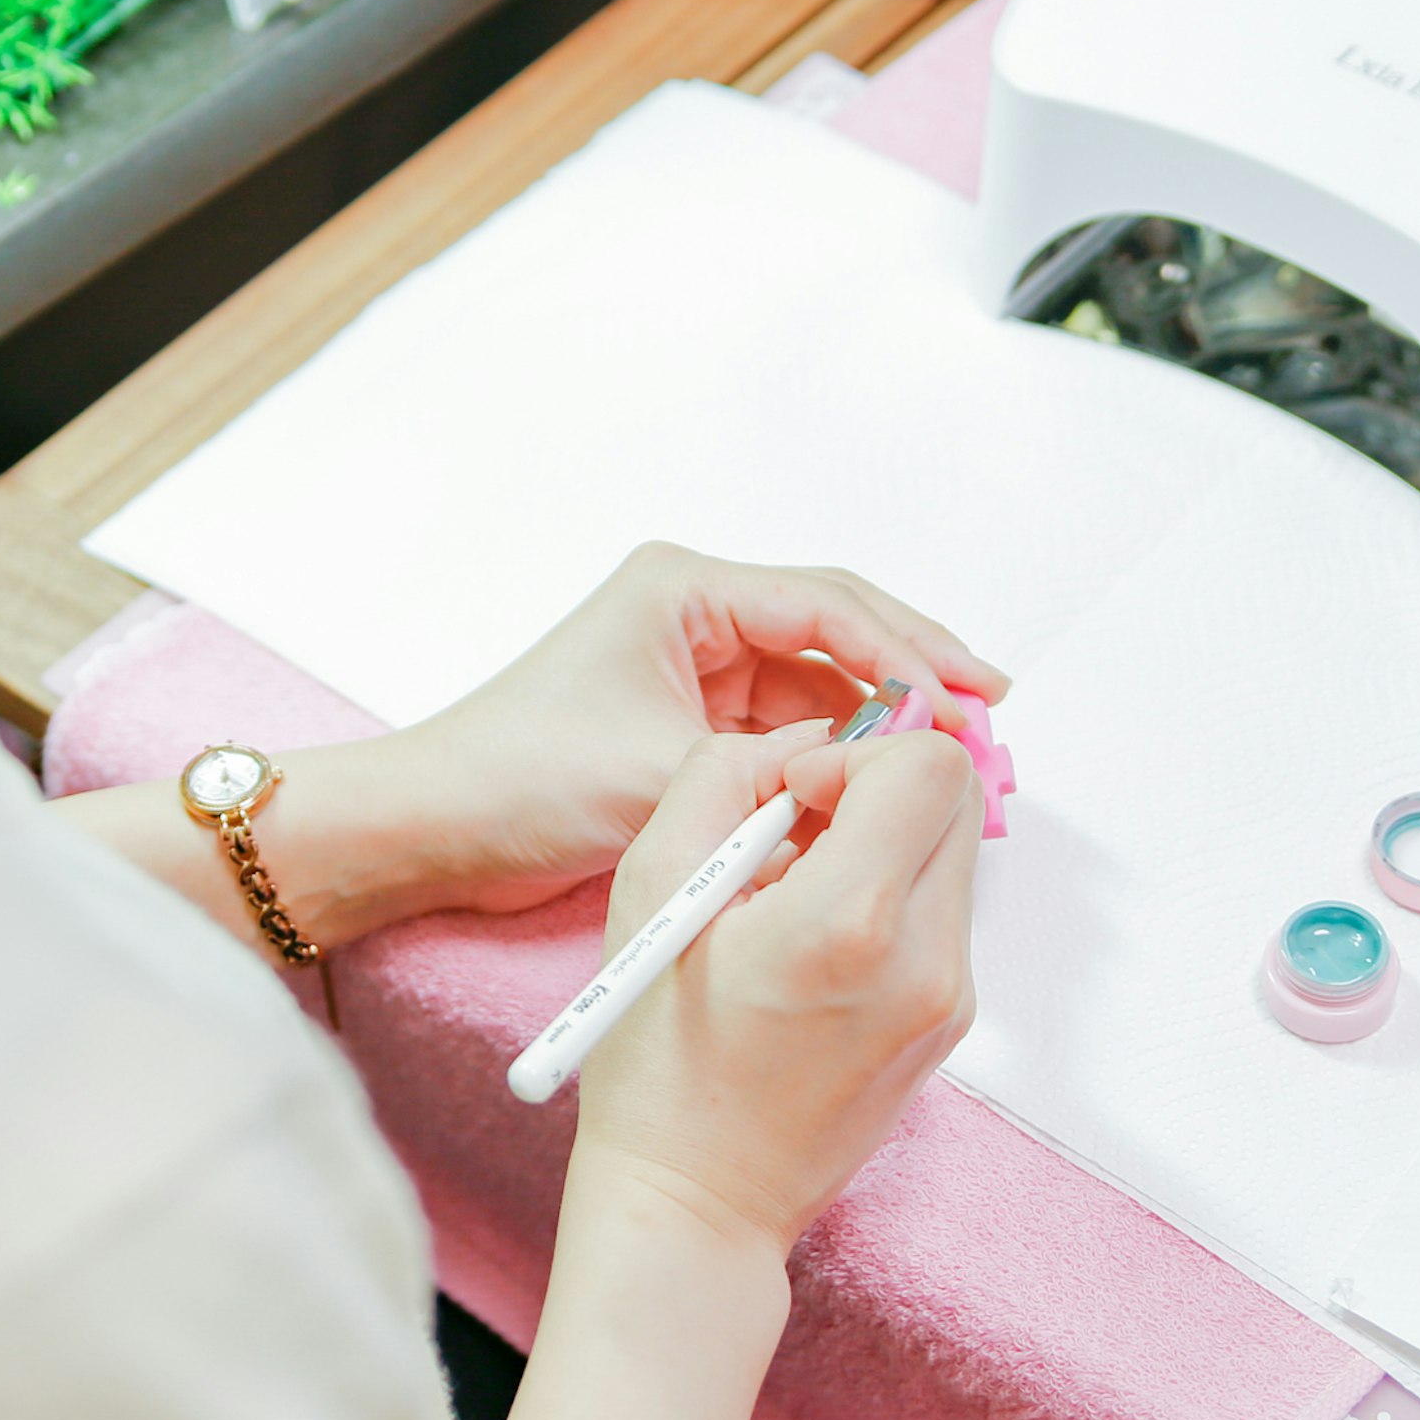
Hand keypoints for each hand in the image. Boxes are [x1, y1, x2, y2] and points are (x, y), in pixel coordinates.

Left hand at [401, 543, 1004, 916]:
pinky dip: (835, 756)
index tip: (972, 696)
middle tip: (986, 722)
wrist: (433, 831)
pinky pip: (787, 729)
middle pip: (838, 632)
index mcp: (684, 589)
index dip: (912, 651)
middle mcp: (695, 614)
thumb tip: (886, 766)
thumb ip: (784, 765)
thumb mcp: (666, 771)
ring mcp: (694, 669)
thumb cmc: (520, 777)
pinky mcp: (689, 723)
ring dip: (879, 723)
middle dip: (913, 675)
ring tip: (948, 765)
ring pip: (819, 685)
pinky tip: (881, 788)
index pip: (830, 605)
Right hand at [571, 721, 985, 1255]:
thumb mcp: (652, 887)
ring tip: (792, 892)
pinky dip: (886, 894)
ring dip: (880, 840)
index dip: (858, 751)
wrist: (697, 1201)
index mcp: (850, 924)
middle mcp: (924, 961)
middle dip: (874, 786)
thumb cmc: (657, 1063)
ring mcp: (949, 998)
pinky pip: (940, 910)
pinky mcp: (950, 1021)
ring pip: (950, 850)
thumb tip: (803, 737)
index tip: (796, 792)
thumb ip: (724, 776)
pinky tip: (813, 941)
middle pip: (954, 798)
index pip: (928, 766)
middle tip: (795, 827)